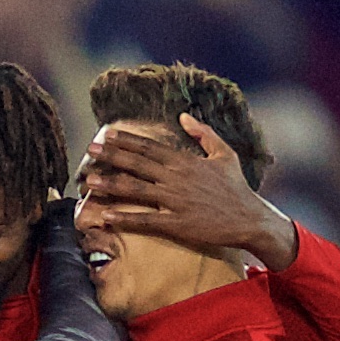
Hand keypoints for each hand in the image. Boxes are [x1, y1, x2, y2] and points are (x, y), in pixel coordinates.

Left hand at [84, 113, 297, 270]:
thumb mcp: (225, 154)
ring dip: (111, 184)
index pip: (149, 147)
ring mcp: (175, 201)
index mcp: (185, 161)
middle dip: (111, 155)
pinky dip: (125, 218)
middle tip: (89, 149)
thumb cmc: (237, 187)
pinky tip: (106, 215)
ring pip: (136, 190)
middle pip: (137, 164)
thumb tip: (183, 116)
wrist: (250, 219)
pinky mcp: (177, 223)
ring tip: (89, 180)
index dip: (126, 140)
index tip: (107, 134)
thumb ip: (204, 133)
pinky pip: (145, 220)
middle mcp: (176, 178)